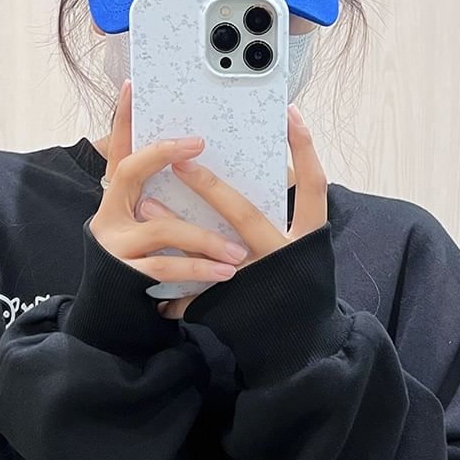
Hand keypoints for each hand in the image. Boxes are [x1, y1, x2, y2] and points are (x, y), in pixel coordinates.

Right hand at [89, 79, 252, 285]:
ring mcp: (115, 243)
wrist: (110, 313)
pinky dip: (199, 269)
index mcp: (118, 196)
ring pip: (160, 227)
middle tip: (197, 144)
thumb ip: (166, 196)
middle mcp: (110, 213)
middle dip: (161, 152)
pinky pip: (166, 267)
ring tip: (239, 248)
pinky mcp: (124, 273)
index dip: (121, 118)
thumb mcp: (149, 223)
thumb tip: (204, 166)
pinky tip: (226, 272)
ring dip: (203, 236)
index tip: (131, 86)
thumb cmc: (140, 259)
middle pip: (128, 171)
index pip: (118, 148)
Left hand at [150, 103, 327, 319]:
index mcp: (308, 238)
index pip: (313, 186)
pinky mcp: (235, 309)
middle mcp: (284, 258)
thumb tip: (267, 164)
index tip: (289, 113)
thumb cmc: (299, 283)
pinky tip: (147, 272)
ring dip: (177, 227)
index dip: (305, 148)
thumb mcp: (305, 247)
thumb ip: (287, 212)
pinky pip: (198, 295)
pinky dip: (173, 287)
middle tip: (181, 157)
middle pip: (247, 216)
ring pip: (212, 253)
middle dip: (211, 186)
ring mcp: (259, 284)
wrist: (304, 346)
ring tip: (146, 203)